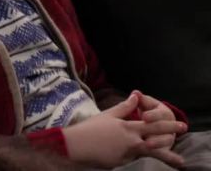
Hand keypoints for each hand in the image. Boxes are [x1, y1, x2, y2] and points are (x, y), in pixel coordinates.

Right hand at [63, 92, 184, 167]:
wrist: (76, 145)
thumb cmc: (90, 128)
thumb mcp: (107, 115)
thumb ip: (124, 107)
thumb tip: (136, 95)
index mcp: (127, 127)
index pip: (152, 125)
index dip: (168, 125)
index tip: (180, 124)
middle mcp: (131, 141)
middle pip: (156, 141)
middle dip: (171, 140)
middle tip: (182, 139)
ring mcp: (127, 154)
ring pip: (149, 153)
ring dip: (165, 156)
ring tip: (180, 161)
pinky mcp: (122, 163)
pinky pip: (132, 159)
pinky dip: (134, 156)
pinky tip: (131, 156)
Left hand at [134, 90, 186, 164]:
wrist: (151, 123)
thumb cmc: (146, 110)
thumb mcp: (144, 104)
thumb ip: (140, 100)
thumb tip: (135, 93)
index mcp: (164, 112)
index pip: (161, 113)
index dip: (153, 115)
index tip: (144, 117)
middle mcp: (170, 124)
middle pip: (166, 128)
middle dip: (156, 130)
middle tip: (146, 133)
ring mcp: (168, 136)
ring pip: (166, 140)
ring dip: (158, 143)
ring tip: (147, 145)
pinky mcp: (165, 147)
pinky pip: (164, 151)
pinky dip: (162, 154)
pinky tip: (153, 154)